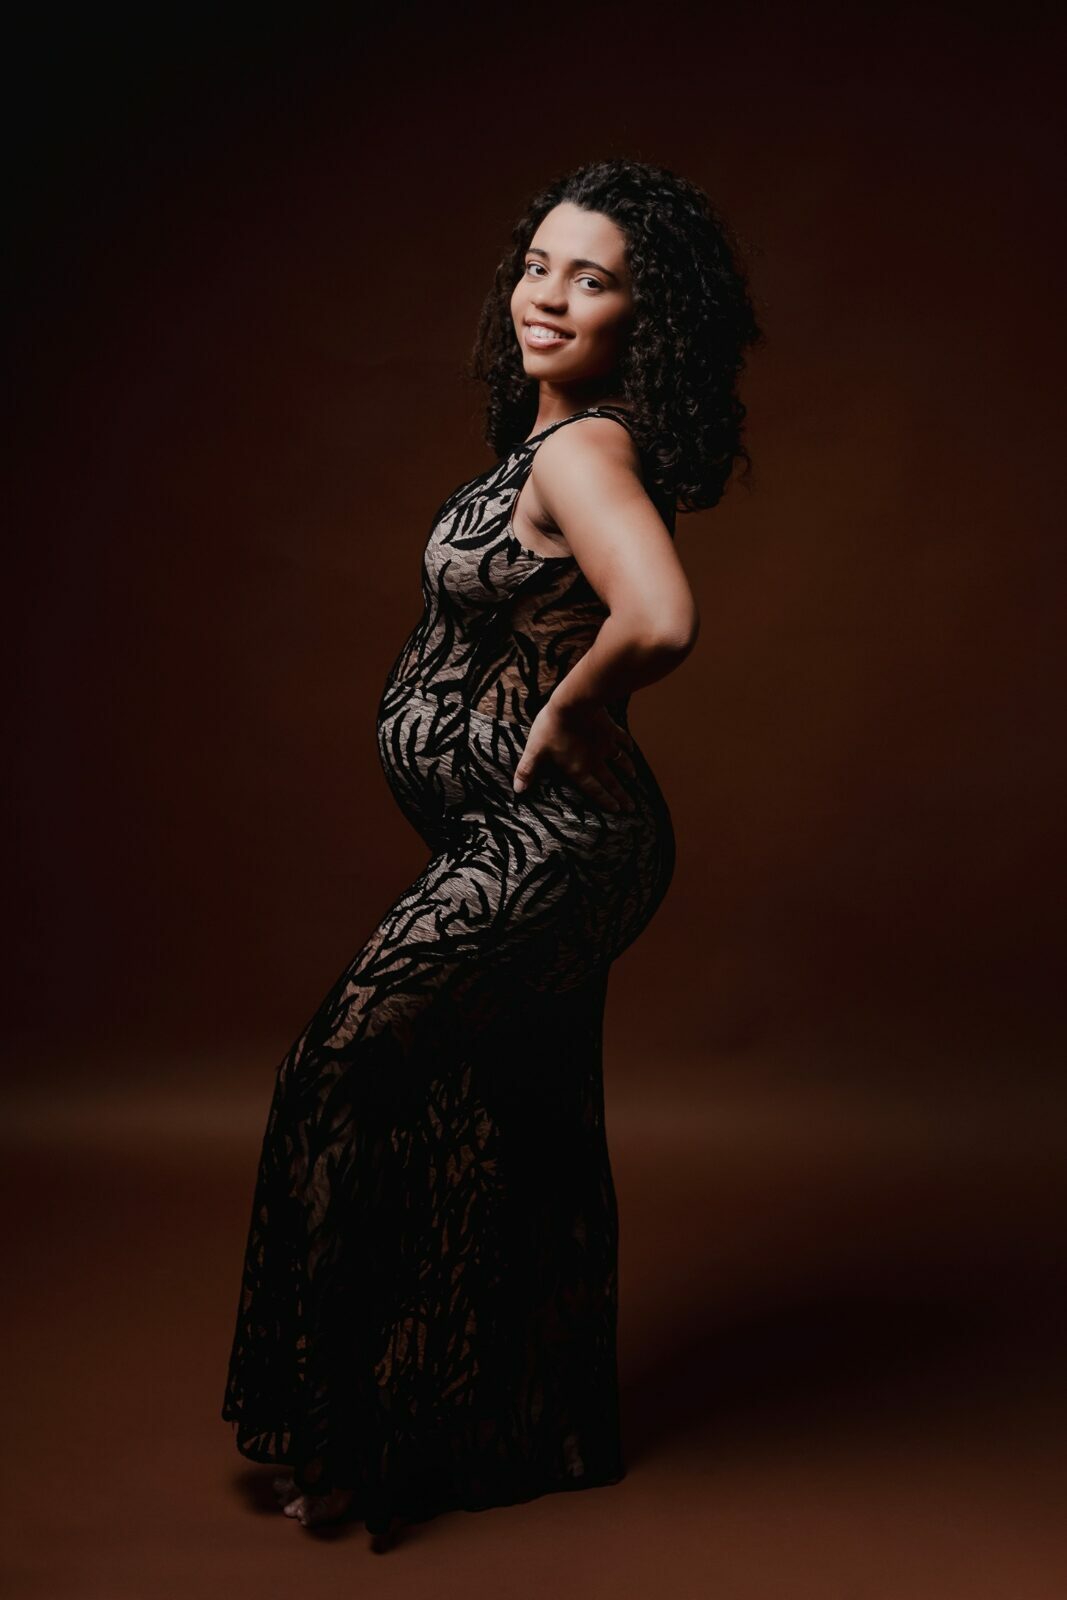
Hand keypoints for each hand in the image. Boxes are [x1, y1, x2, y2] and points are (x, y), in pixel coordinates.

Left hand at [513, 698, 637, 811]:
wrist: (573, 703)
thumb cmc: (552, 728)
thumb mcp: (534, 750)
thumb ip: (527, 770)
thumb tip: (518, 790)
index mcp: (578, 769)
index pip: (594, 790)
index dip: (605, 800)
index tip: (617, 809)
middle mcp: (596, 761)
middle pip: (612, 781)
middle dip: (622, 795)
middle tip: (632, 806)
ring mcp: (605, 745)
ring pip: (620, 761)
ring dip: (627, 770)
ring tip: (634, 777)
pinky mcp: (610, 729)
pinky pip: (622, 739)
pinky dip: (628, 745)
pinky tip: (631, 748)